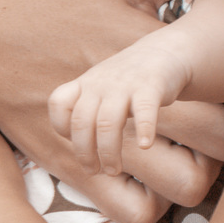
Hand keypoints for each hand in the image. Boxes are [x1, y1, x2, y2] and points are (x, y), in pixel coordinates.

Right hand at [0, 0, 223, 212]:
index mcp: (149, 57)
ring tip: (197, 155)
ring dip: (198, 177)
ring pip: (181, 190)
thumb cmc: (47, 8)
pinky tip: (152, 176)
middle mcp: (132, 107)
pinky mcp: (77, 172)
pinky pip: (132, 212)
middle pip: (218, 149)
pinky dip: (149, 202)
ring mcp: (105, 145)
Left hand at [50, 29, 199, 175]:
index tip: (77, 142)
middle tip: (94, 171)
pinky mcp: (151, 86)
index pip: (59, 103)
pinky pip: (145, 111)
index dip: (62, 127)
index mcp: (86, 83)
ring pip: (108, 123)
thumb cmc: (128, 80)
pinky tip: (145, 145)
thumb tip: (80, 152)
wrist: (164, 51)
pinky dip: (144, 130)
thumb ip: (86, 110)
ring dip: (109, 152)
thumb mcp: (100, 86)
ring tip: (114, 170)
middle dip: (84, 153)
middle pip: (82, 121)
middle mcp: (101, 83)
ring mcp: (125, 84)